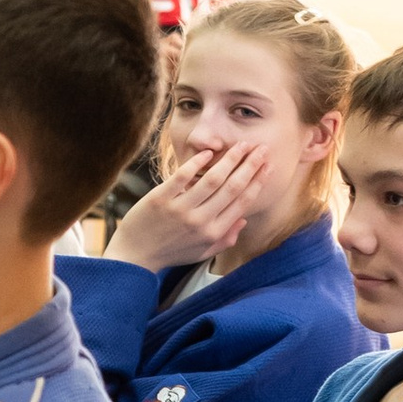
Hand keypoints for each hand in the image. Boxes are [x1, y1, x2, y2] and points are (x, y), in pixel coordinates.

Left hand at [110, 135, 273, 269]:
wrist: (134, 256)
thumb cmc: (170, 252)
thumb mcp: (201, 252)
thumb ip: (224, 239)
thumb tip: (243, 221)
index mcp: (214, 232)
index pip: (242, 203)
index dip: (258, 182)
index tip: (268, 166)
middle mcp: (201, 221)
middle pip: (233, 187)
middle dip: (251, 165)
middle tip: (262, 148)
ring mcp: (181, 209)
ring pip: (213, 179)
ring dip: (231, 159)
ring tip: (242, 145)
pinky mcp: (161, 199)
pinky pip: (183, 176)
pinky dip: (197, 162)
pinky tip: (209, 152)